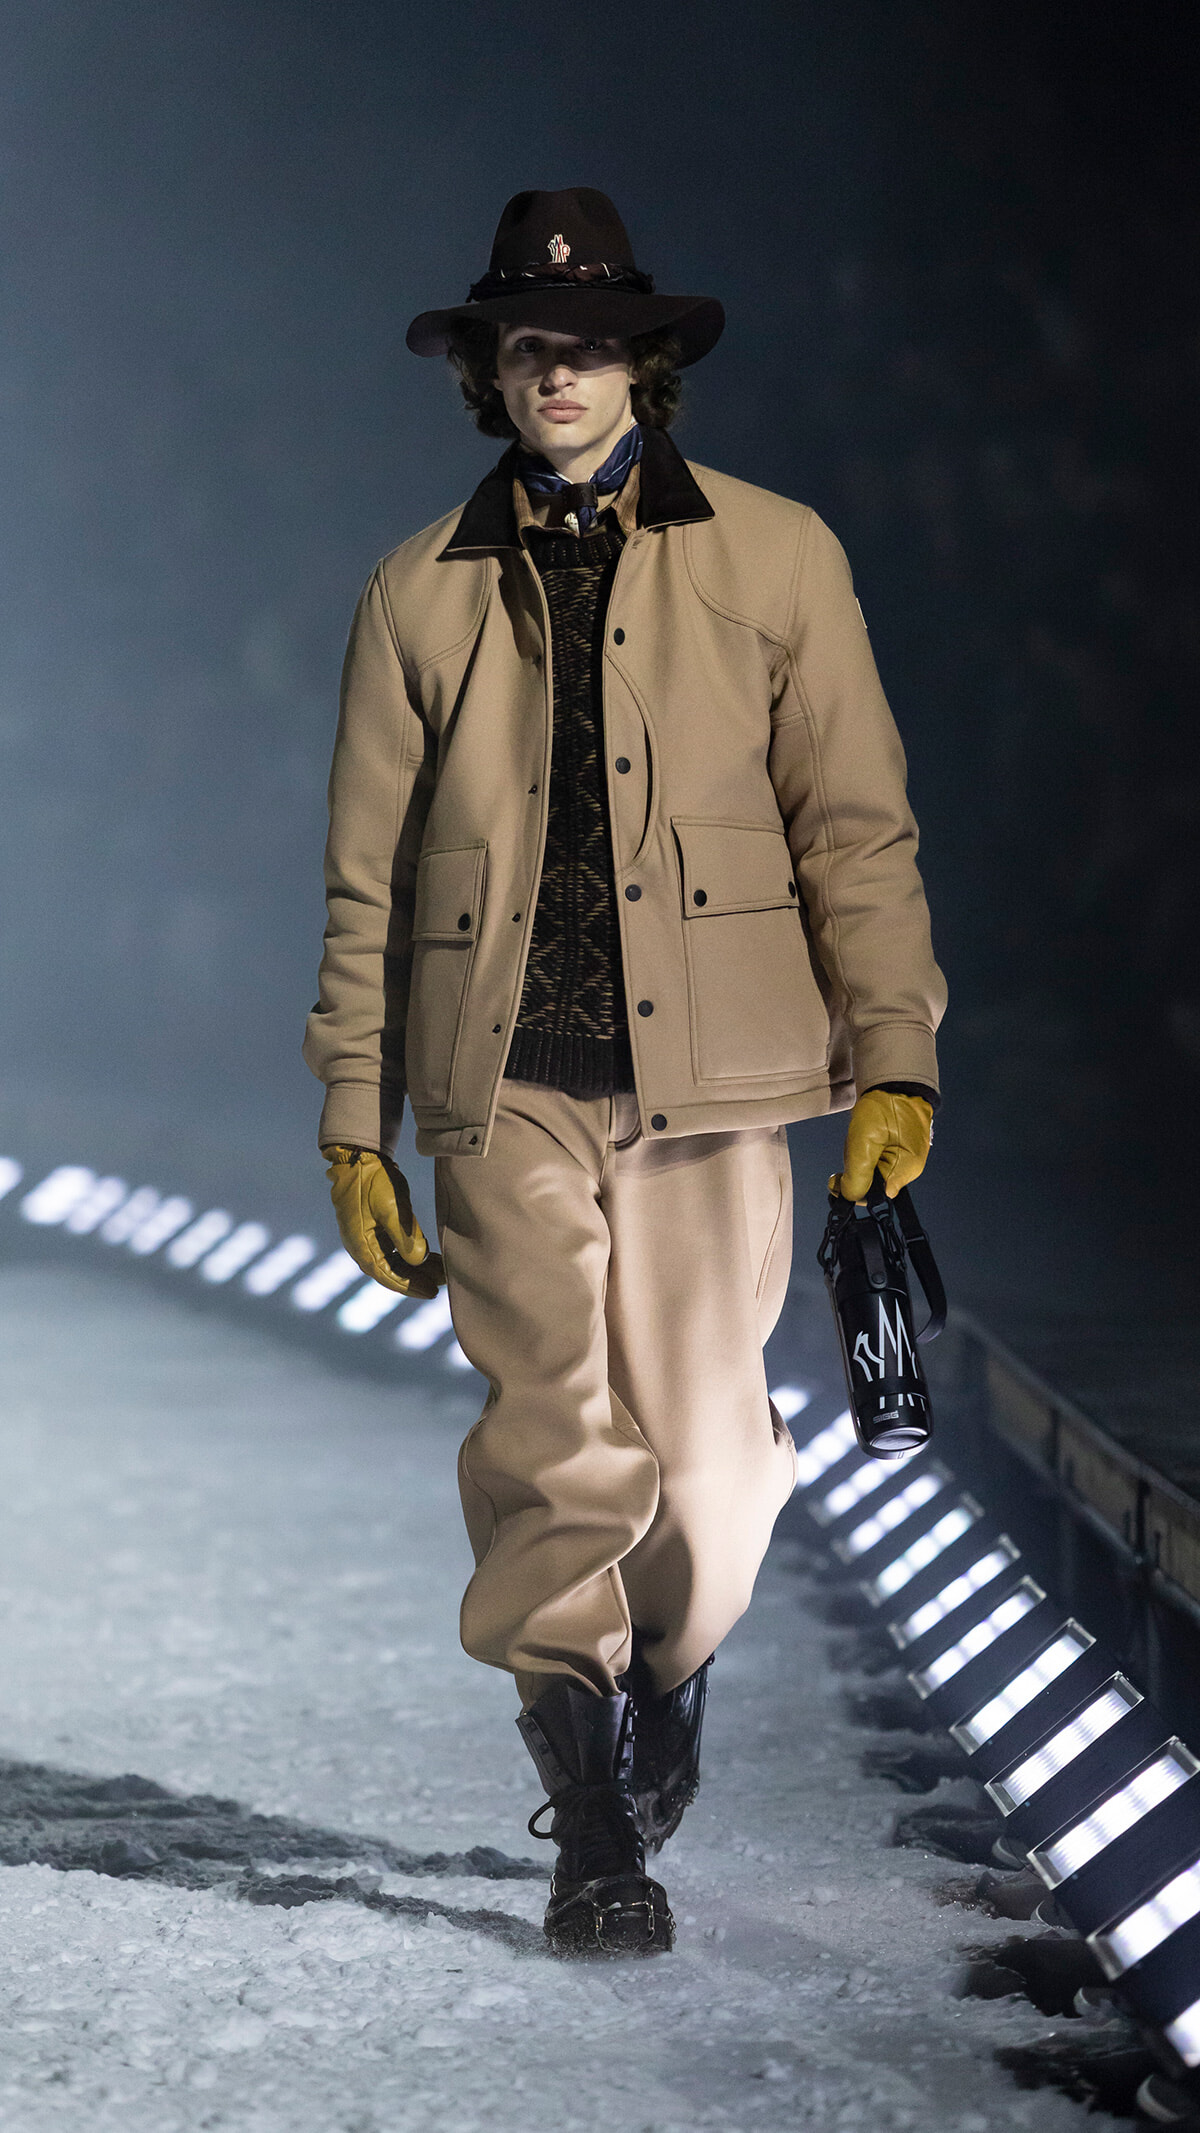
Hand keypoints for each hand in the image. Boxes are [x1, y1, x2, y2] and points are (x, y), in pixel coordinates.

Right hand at [323, 1147, 444, 1297]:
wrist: (359, 1157)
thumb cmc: (373, 1181)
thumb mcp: (391, 1207)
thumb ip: (404, 1236)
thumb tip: (418, 1261)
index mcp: (361, 1245)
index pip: (386, 1275)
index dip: (410, 1286)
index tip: (432, 1292)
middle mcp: (360, 1245)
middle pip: (390, 1271)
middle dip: (415, 1279)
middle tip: (441, 1285)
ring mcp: (365, 1237)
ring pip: (392, 1261)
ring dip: (415, 1268)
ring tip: (440, 1272)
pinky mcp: (372, 1228)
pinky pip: (391, 1249)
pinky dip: (409, 1255)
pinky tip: (428, 1256)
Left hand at [832, 1089, 932, 1202]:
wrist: (895, 1084)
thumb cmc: (885, 1107)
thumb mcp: (865, 1142)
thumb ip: (858, 1175)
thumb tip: (850, 1198)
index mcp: (905, 1171)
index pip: (873, 1197)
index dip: (853, 1189)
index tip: (838, 1179)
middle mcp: (906, 1171)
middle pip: (870, 1185)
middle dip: (855, 1168)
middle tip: (854, 1145)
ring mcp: (901, 1161)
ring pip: (868, 1171)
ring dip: (858, 1156)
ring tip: (861, 1136)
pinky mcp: (895, 1152)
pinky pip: (872, 1159)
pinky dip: (863, 1150)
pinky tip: (865, 1136)